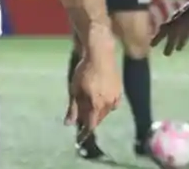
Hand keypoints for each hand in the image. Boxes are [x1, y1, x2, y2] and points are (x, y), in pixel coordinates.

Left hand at [65, 28, 120, 142]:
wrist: (100, 55)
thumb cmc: (84, 71)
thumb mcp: (75, 90)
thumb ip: (73, 108)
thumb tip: (68, 124)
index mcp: (96, 105)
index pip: (91, 125)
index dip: (85, 131)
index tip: (79, 135)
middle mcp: (108, 105)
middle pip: (99, 119)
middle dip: (90, 120)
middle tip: (82, 117)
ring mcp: (116, 98)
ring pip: (106, 112)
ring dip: (98, 113)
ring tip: (91, 106)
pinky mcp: (120, 90)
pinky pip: (113, 104)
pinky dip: (107, 105)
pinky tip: (101, 100)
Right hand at [151, 0, 188, 56]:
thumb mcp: (188, 17)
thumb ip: (176, 23)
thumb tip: (161, 29)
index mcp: (179, 17)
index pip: (165, 29)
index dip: (158, 37)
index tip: (152, 46)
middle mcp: (184, 17)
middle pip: (175, 32)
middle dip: (170, 42)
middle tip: (166, 54)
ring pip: (186, 31)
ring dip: (182, 40)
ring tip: (179, 50)